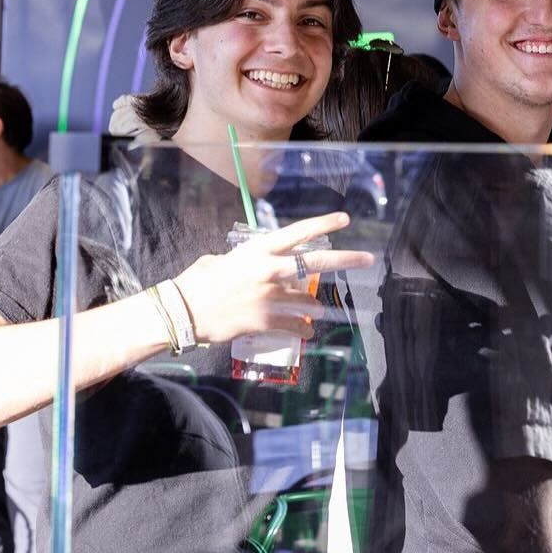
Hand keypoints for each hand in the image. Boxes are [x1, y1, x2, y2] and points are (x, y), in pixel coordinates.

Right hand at [173, 212, 373, 344]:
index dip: (323, 225)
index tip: (345, 219)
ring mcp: (270, 296)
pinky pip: (296, 326)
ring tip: (314, 310)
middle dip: (346, 260)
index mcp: (258, 250)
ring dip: (314, 307)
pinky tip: (305, 332)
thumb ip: (247, 261)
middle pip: (316, 263)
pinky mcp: (266, 320)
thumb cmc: (199, 282)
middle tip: (367, 259)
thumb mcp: (223, 260)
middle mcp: (270, 270)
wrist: (184, 310)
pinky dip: (303, 330)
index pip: (298, 232)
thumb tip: (258, 266)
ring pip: (310, 301)